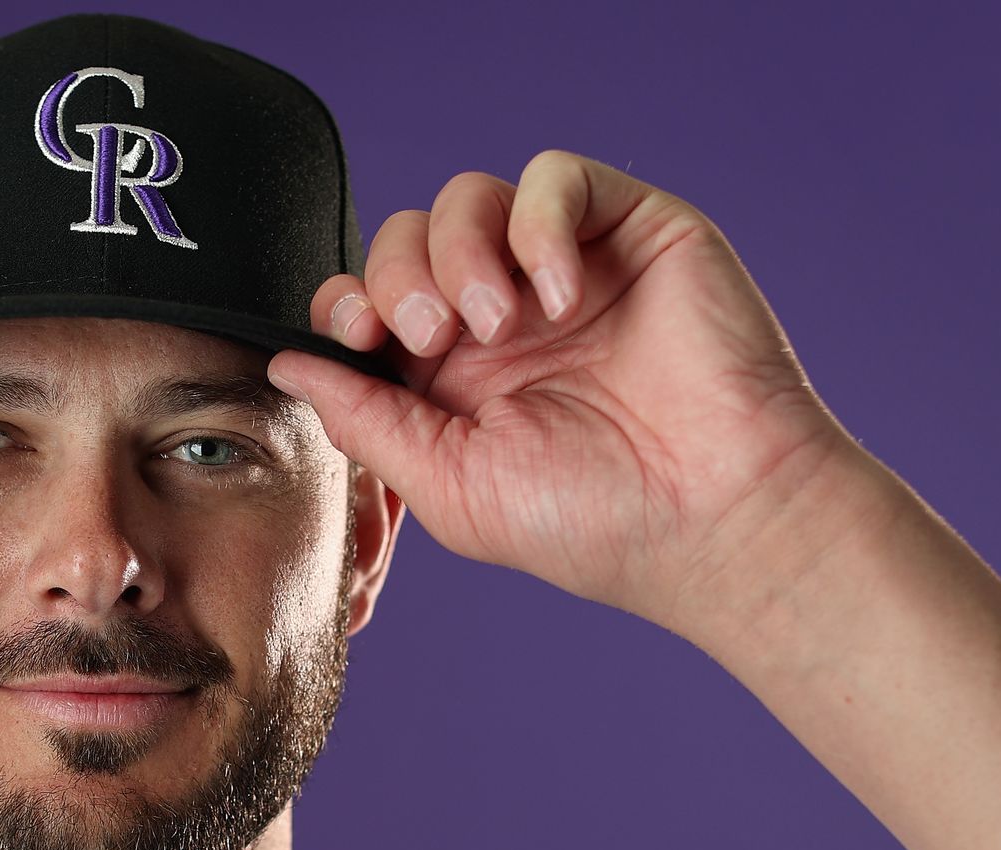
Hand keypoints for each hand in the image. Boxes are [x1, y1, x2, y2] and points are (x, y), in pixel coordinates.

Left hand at [267, 149, 867, 628]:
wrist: (714, 518)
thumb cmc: (592, 522)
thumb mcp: (448, 483)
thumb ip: (365, 418)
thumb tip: (285, 364)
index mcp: (451, 376)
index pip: (370, 298)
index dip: (347, 300)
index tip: (358, 335)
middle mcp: (502, 314)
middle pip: (406, 237)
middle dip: (397, 276)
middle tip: (433, 337)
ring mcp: (564, 268)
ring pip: (469, 197)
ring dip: (459, 251)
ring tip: (497, 324)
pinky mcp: (631, 232)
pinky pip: (556, 177)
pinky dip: (537, 223)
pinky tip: (555, 297)